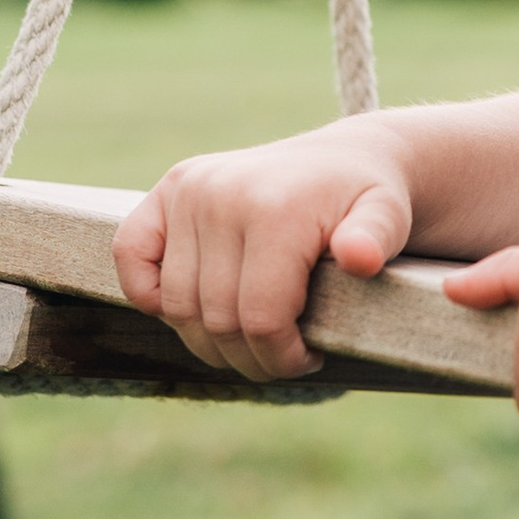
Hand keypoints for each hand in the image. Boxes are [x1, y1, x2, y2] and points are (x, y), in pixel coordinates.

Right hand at [113, 118, 416, 381]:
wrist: (347, 159)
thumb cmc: (368, 202)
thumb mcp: (388, 217)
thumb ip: (375, 239)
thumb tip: (360, 258)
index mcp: (273, 208)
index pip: (259, 318)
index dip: (281, 357)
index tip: (309, 359)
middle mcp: (220, 194)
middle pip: (215, 319)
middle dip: (250, 356)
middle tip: (281, 359)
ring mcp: (189, 189)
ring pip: (175, 305)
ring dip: (209, 339)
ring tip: (252, 339)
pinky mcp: (168, 189)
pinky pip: (130, 256)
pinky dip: (148, 295)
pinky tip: (192, 311)